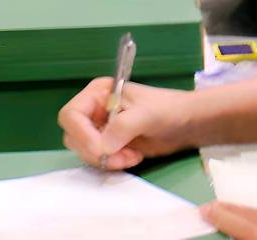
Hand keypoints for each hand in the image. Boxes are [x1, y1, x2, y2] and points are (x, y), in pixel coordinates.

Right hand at [58, 77, 192, 170]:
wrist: (184, 124)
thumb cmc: (167, 109)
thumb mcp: (147, 114)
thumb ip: (123, 126)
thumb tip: (103, 147)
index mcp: (98, 93)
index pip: (71, 115)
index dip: (82, 134)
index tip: (102, 149)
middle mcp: (94, 110)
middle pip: (73, 136)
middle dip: (95, 151)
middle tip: (121, 156)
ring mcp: (99, 129)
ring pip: (84, 151)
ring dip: (106, 160)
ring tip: (131, 156)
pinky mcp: (108, 145)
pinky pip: (97, 160)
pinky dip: (112, 164)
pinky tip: (132, 157)